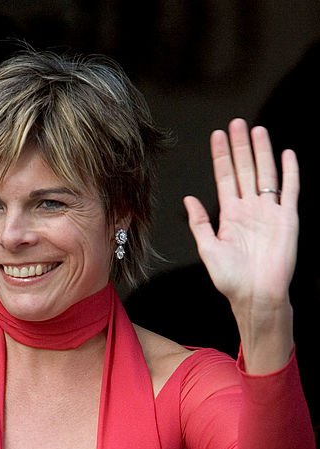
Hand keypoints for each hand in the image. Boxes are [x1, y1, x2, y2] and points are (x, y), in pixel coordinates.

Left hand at [183, 119, 297, 364]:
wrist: (256, 295)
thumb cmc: (231, 279)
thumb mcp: (208, 249)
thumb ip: (200, 223)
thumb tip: (188, 199)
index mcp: (230, 216)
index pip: (225, 178)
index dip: (221, 157)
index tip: (217, 135)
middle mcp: (250, 209)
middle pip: (245, 170)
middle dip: (240, 146)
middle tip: (236, 122)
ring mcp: (269, 212)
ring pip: (265, 174)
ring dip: (262, 152)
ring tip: (256, 130)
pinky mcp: (287, 218)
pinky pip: (290, 190)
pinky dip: (290, 172)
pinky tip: (287, 153)